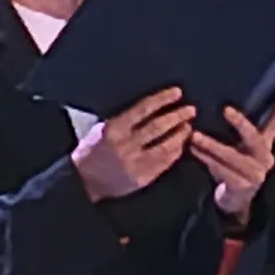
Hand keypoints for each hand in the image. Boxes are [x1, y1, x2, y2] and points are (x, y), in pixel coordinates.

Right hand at [75, 85, 195, 203]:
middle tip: (190, 110)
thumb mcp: (102, 128)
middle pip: (158, 126)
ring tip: (188, 127)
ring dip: (179, 135)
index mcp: (114, 128)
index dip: (163, 99)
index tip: (177, 93)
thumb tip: (152, 107)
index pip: (144, 109)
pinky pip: (163, 163)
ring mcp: (134, 163)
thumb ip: (125, 119)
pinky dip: (174, 153)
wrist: (83, 181)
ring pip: (164, 146)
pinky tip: (180, 146)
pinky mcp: (141, 178)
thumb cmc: (91, 151)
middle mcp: (125, 145)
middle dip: (177, 116)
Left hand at [193, 82, 274, 232]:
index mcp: (265, 143)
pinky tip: (193, 151)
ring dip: (212, 146)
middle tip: (226, 110)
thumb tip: (219, 94)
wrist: (237, 200)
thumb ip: (239, 128)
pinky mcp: (242, 186)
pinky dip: (206, 159)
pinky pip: (222, 171)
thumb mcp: (241, 146)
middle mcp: (265, 157)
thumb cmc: (234, 166)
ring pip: (233, 157)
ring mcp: (255, 173)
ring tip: (194, 135)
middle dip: (240, 123)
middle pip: (254, 137)